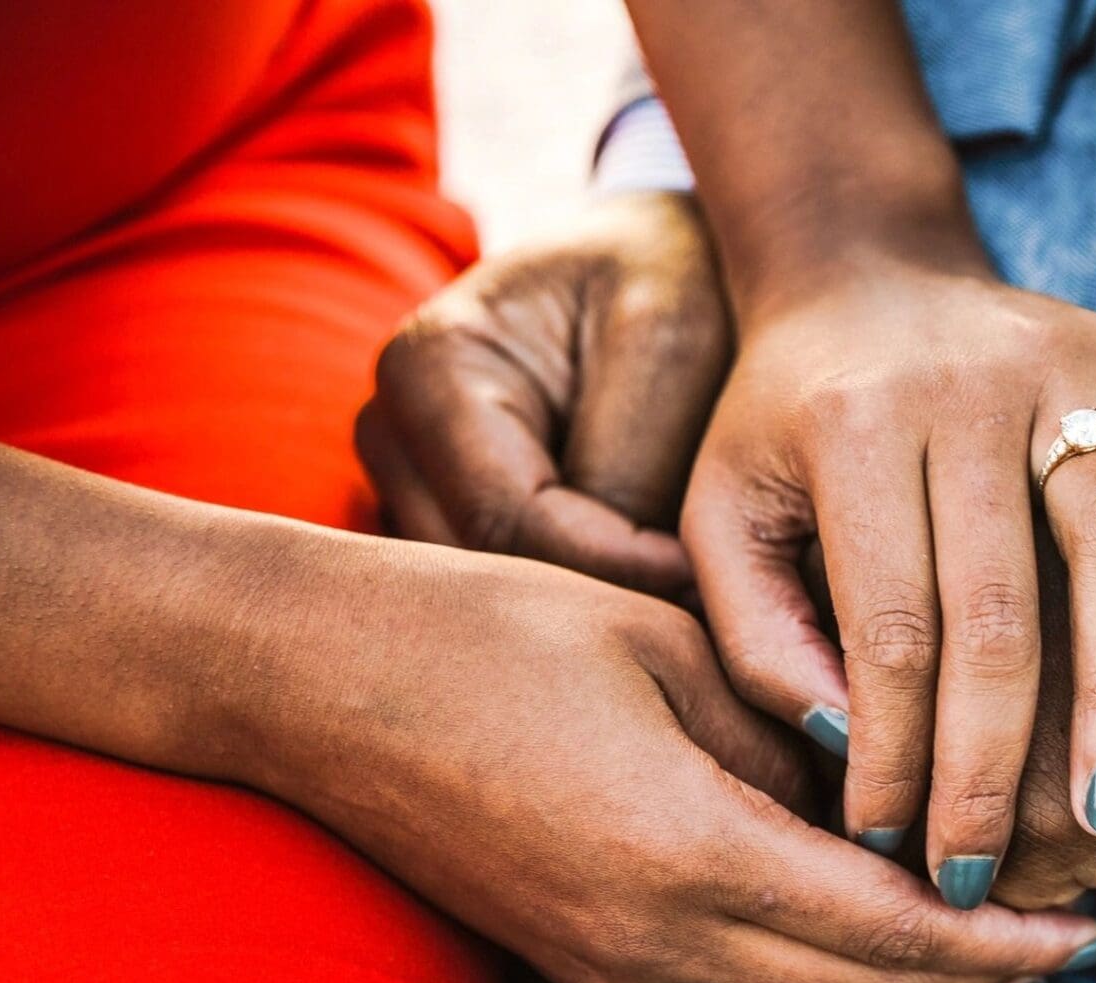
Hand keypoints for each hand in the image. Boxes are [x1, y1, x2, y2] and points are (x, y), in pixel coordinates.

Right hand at [240, 540, 1095, 982]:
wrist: (324, 680)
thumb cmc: (492, 630)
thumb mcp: (666, 648)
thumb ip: (782, 738)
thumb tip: (879, 796)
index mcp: (687, 849)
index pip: (890, 931)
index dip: (1000, 938)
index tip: (1082, 920)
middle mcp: (652, 943)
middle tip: (1070, 958)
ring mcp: (608, 975)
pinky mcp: (579, 978)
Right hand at [356, 192, 727, 599]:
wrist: (661, 262)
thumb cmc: (669, 284)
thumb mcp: (670, 344)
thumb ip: (629, 467)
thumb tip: (629, 593)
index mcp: (424, 369)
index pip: (505, 521)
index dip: (611, 567)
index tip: (703, 571)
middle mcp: (392, 435)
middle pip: (488, 573)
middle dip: (599, 596)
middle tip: (701, 596)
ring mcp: (409, 485)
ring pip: (499, 599)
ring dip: (593, 606)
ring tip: (685, 585)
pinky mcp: (450, 521)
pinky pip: (512, 598)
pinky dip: (584, 602)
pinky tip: (652, 585)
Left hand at [683, 255, 1095, 907]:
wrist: (863, 273)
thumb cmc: (785, 422)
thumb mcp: (723, 516)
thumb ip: (760, 636)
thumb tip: (852, 746)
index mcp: (850, 428)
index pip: (889, 628)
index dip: (897, 754)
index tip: (895, 846)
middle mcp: (962, 388)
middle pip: (1001, 608)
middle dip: (998, 762)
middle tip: (992, 872)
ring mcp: (1061, 363)